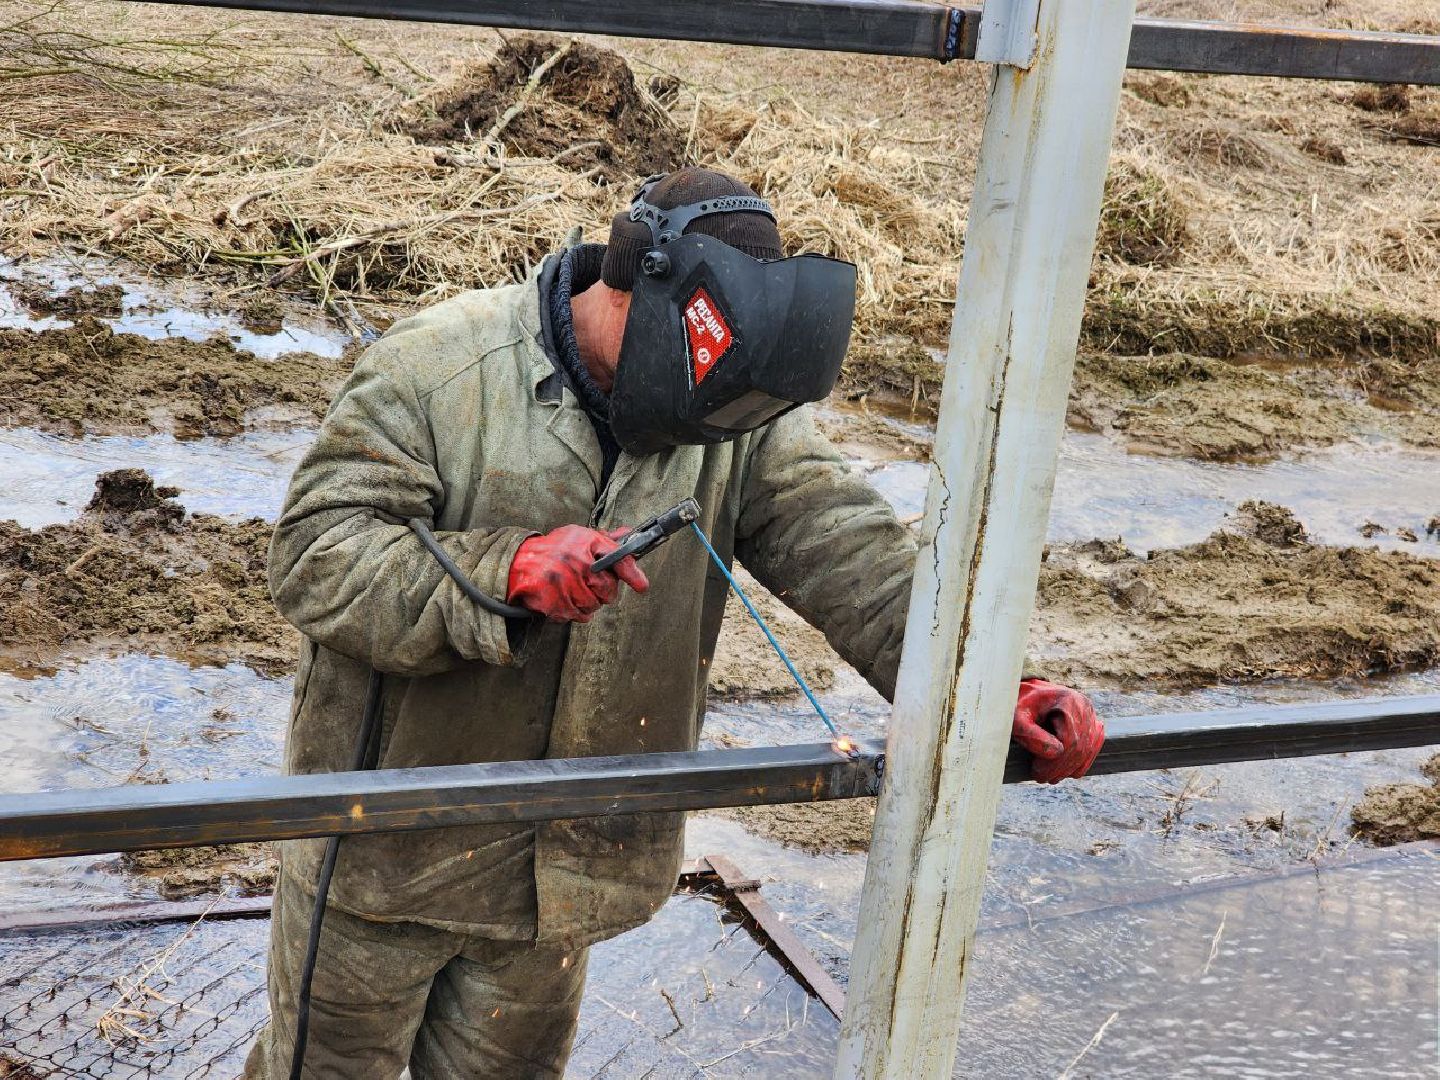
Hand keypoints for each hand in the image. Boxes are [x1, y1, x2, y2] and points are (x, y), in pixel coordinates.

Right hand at [506, 525, 648, 622]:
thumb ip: (606, 540)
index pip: (616, 559)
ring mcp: (564, 587)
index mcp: (583, 546)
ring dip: (588, 602)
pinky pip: (578, 616)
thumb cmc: (554, 549)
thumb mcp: (579, 536)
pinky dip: (574, 611)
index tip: (642, 586)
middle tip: (589, 582)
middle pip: (608, 591)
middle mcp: (575, 565)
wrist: (518, 564)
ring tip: (573, 588)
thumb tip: (629, 533)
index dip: (633, 574)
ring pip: (593, 606)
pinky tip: (564, 598)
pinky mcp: (555, 606)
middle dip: (603, 590)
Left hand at [1012, 678, 1103, 783]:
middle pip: (1080, 746)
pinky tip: (1069, 772)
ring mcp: (1089, 713)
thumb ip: (1032, 735)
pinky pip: (1092, 746)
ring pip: (1087, 748)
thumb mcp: (1017, 718)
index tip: (1037, 772)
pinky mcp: (1090, 720)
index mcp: (1067, 700)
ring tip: (1052, 777)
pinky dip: (1082, 762)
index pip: (1069, 740)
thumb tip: (1056, 754)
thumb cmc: (1018, 705)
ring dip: (1070, 768)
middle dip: (1061, 768)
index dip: (1055, 762)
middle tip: (1042, 779)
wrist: (1026, 692)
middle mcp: (1083, 705)